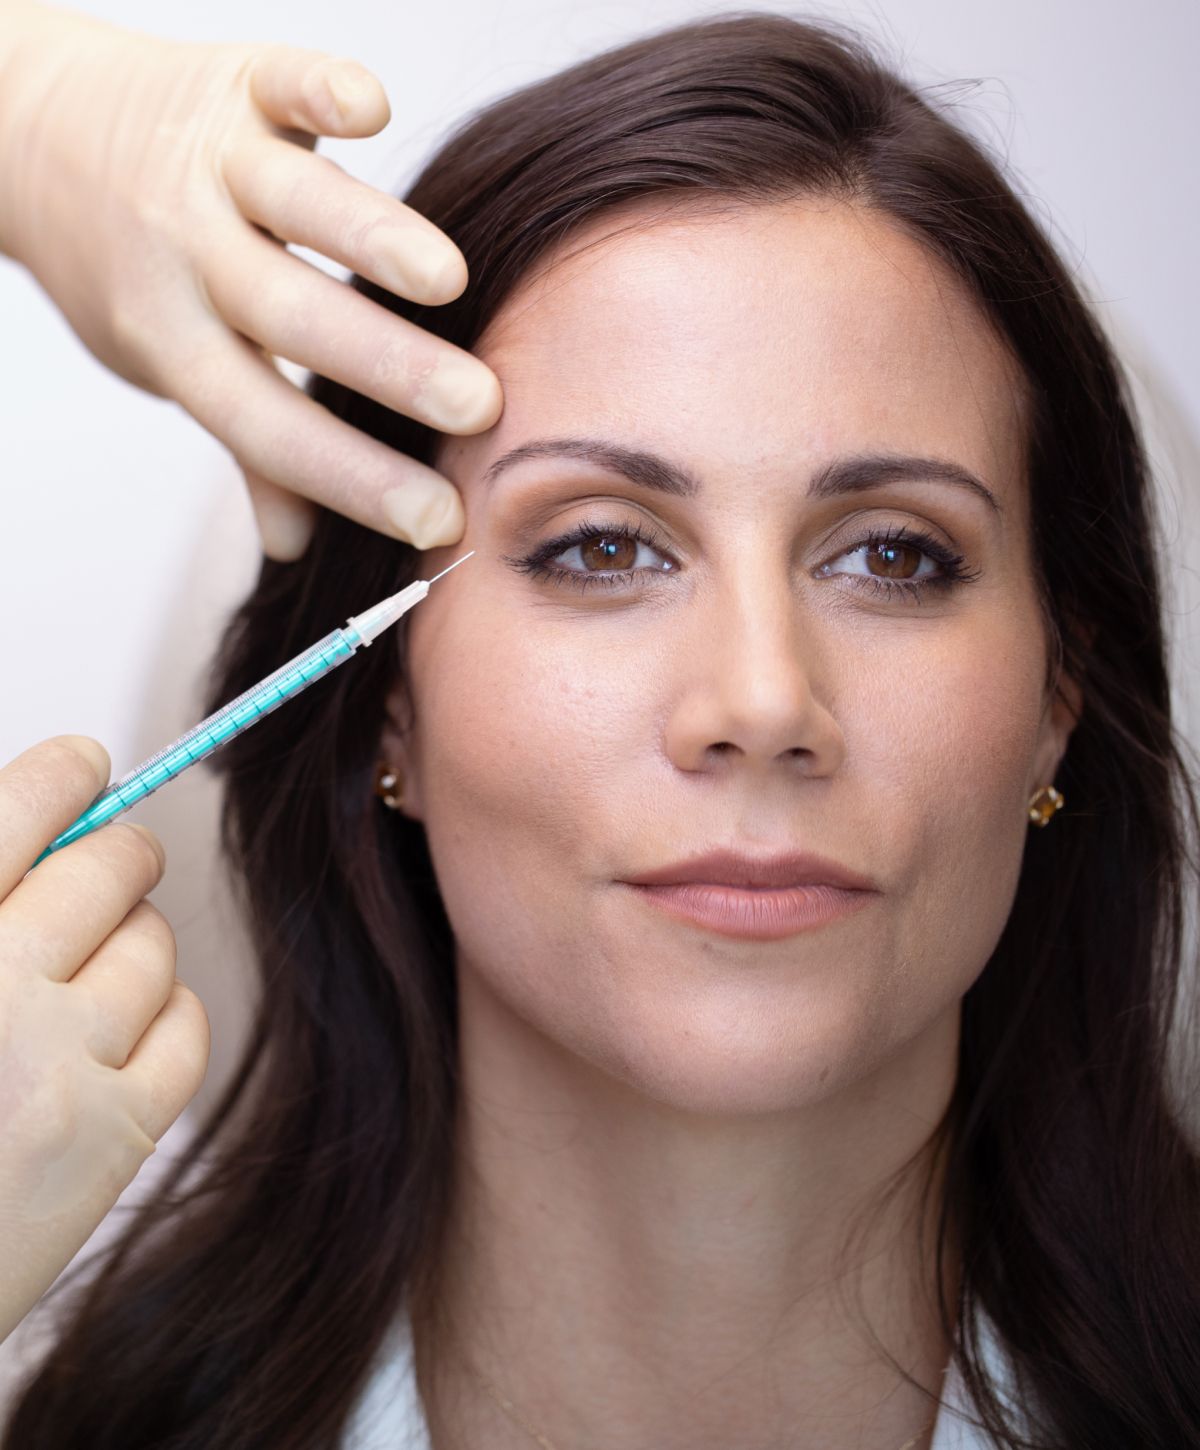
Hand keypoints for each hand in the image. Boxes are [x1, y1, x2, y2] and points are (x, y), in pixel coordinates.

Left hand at [0, 4, 500, 556]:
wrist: (41, 131)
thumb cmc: (127, 270)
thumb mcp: (167, 363)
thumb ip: (246, 442)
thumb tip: (296, 545)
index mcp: (174, 340)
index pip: (267, 424)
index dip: (350, 476)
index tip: (437, 518)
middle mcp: (188, 254)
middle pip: (289, 317)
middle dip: (387, 367)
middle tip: (476, 407)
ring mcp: (210, 164)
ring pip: (293, 202)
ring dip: (369, 239)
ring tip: (447, 282)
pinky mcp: (234, 85)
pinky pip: (279, 83)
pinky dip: (324, 92)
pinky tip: (372, 111)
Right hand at [0, 736, 209, 1344]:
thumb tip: (43, 825)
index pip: (20, 808)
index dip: (64, 774)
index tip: (82, 768)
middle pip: (111, 866)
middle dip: (118, 854)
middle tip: (114, 861)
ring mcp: (61, 1068)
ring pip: (154, 945)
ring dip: (133, 942)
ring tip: (89, 972)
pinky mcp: (116, 1138)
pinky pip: (188, 1028)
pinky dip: (165, 1013)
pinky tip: (123, 1028)